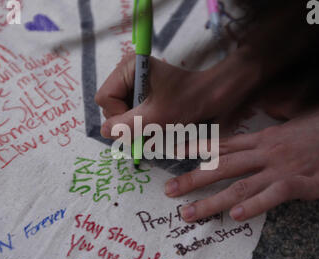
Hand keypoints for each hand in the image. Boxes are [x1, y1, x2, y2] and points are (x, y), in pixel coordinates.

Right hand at [95, 48, 260, 138]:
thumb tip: (105, 132)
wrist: (214, 94)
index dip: (118, 116)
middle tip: (150, 129)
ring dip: (137, 125)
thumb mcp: (157, 117)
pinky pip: (132, 112)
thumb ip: (129, 126)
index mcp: (129, 67)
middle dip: (128, 122)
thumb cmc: (190, 100)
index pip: (105, 98)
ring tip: (157, 127)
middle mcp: (128, 71)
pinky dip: (143, 123)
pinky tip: (158, 124)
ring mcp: (135, 81)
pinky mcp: (143, 91)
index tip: (141, 123)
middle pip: (111, 105)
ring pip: (121, 112)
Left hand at [165, 104, 318, 221]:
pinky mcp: (302, 184)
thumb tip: (265, 113)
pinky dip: (253, 207)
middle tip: (169, 192)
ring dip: (212, 201)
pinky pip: (272, 196)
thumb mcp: (297, 117)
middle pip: (222, 166)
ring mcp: (282, 168)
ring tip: (189, 213)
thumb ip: (276, 119)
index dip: (196, 149)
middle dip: (192, 179)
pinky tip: (235, 216)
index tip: (173, 154)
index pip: (222, 143)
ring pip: (239, 185)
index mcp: (264, 137)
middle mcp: (266, 152)